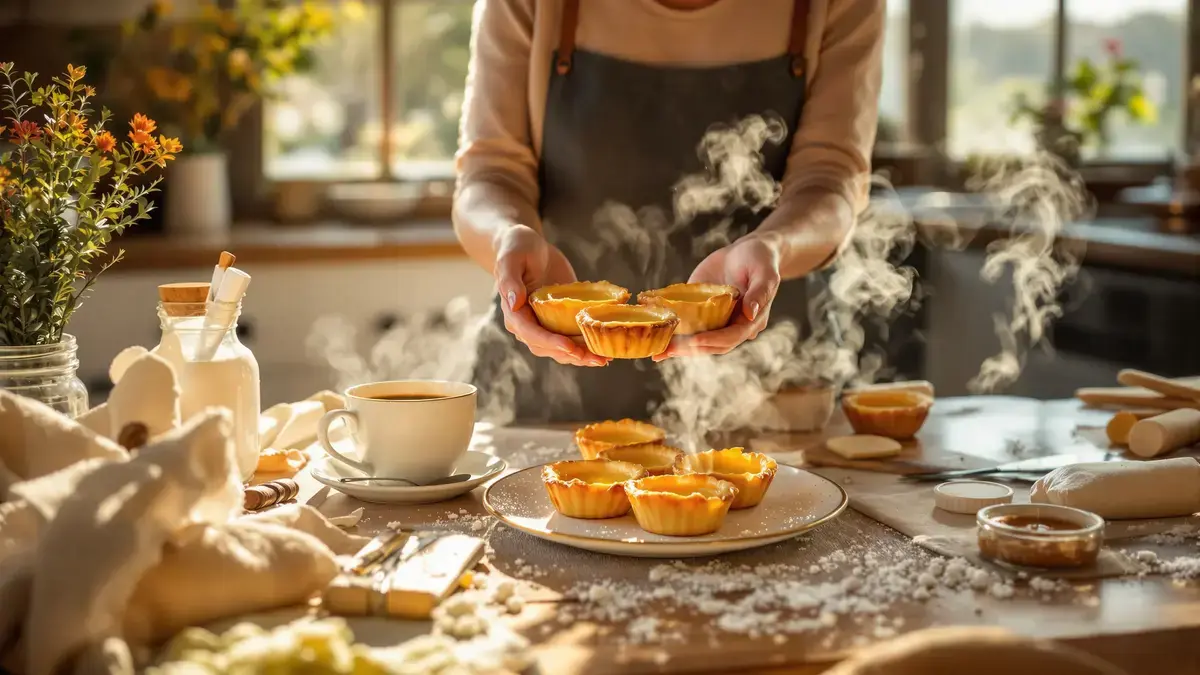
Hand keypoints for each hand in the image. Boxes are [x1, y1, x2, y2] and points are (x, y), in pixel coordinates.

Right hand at [494, 225, 608, 366]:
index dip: (551, 342)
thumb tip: (514, 303)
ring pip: (561, 349)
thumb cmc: (517, 248)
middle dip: (572, 355)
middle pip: (548, 348)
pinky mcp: (559, 322)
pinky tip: (604, 349)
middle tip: (597, 359)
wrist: (529, 246)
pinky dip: (586, 345)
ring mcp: (544, 325)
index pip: (531, 333)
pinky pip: (571, 338)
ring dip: (582, 356)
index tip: (571, 348)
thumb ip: (510, 281)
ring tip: (603, 359)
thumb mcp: (511, 259)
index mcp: (514, 313)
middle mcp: (528, 325)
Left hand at [654, 236, 780, 360]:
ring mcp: (716, 321)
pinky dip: (674, 334)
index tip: (695, 340)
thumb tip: (750, 313)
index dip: (713, 340)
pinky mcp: (702, 313)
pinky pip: (688, 326)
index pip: (731, 337)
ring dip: (678, 347)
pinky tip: (656, 339)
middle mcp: (732, 326)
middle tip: (667, 350)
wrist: (747, 250)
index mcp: (750, 321)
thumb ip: (760, 293)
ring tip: (658, 353)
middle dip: (689, 349)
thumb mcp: (765, 273)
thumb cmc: (761, 259)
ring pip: (697, 340)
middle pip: (711, 344)